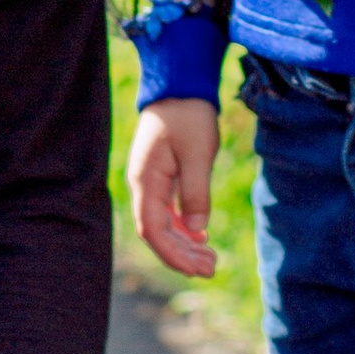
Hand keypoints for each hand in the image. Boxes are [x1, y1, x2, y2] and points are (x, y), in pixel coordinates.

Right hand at [129, 96, 218, 279]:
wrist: (180, 84)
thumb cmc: (189, 116)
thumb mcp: (198, 154)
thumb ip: (196, 193)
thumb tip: (196, 231)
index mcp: (146, 180)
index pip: (152, 230)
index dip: (173, 254)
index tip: (198, 268)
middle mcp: (143, 184)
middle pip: (156, 232)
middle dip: (181, 254)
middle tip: (211, 268)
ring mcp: (150, 181)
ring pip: (162, 223)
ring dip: (183, 244)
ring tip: (209, 258)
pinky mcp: (161, 176)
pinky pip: (167, 210)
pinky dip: (183, 227)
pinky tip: (201, 237)